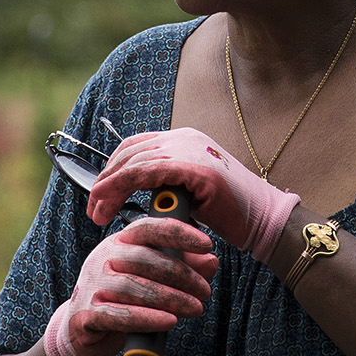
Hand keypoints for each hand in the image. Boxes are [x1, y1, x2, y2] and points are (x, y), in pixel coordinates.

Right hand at [43, 218, 216, 355]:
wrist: (85, 333)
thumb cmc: (123, 299)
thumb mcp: (153, 279)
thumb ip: (183, 267)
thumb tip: (210, 261)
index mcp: (120, 242)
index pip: (148, 229)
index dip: (179, 233)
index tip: (206, 244)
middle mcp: (103, 258)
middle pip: (144, 259)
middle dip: (181, 275)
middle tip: (204, 291)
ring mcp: (92, 286)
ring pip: (133, 287)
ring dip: (170, 298)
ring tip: (195, 308)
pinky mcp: (85, 314)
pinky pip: (119, 315)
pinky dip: (147, 318)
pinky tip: (169, 321)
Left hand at [87, 128, 299, 261]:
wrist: (262, 218)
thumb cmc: (227, 211)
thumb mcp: (187, 191)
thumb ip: (163, 182)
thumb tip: (129, 192)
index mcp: (183, 139)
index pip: (135, 146)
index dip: (111, 169)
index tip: (99, 194)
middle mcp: (184, 138)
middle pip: (129, 152)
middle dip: (104, 181)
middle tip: (93, 208)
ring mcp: (190, 149)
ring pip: (133, 162)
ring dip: (109, 188)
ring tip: (98, 213)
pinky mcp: (194, 167)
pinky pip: (147, 172)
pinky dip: (123, 187)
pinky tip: (112, 205)